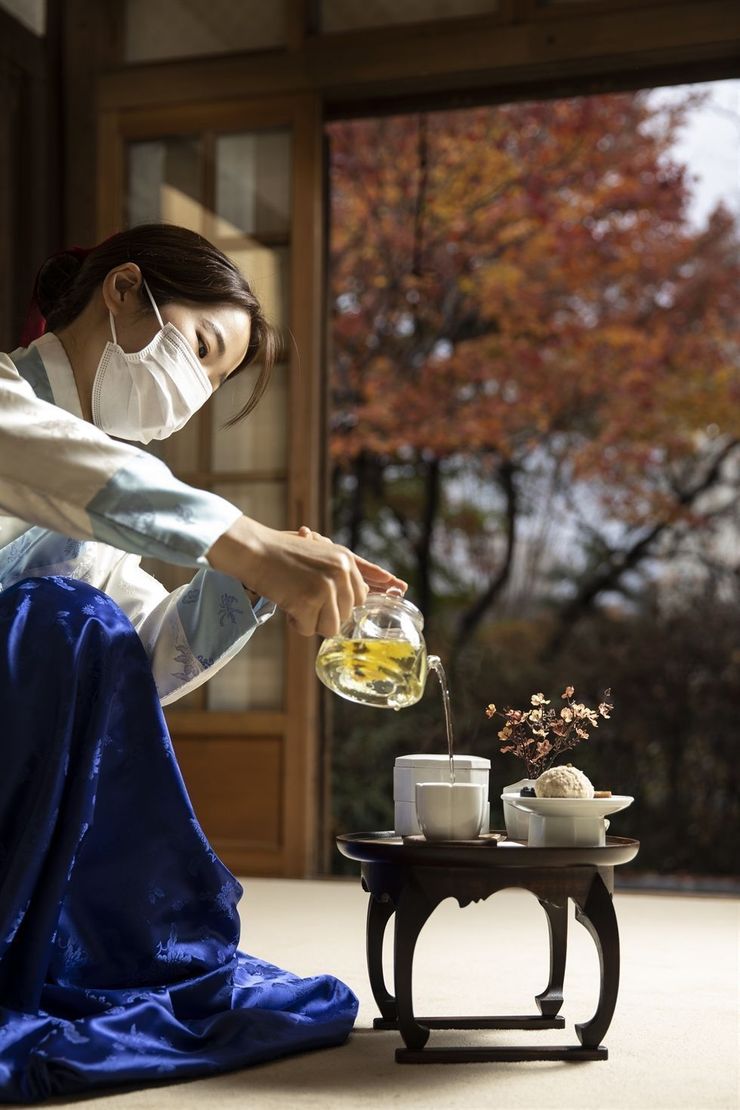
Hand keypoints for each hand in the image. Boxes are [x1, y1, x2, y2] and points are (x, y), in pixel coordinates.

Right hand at [206, 516, 405, 637]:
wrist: (255, 550)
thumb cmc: (283, 554)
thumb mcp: (321, 555)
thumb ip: (343, 574)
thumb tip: (371, 592)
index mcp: (346, 560)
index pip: (361, 597)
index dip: (340, 604)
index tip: (322, 600)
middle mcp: (341, 573)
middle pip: (346, 615)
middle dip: (324, 613)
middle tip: (303, 598)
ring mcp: (326, 587)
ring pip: (331, 627)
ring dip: (312, 621)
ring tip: (296, 603)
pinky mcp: (308, 601)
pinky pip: (309, 630)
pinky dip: (296, 624)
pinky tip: (287, 606)